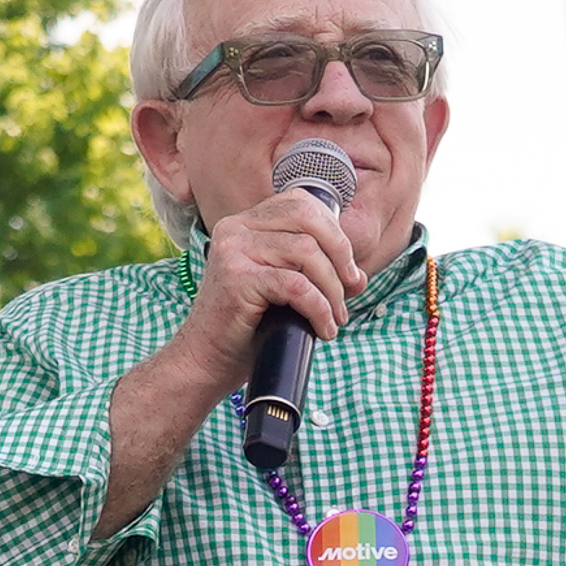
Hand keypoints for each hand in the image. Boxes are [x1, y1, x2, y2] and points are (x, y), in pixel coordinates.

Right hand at [172, 181, 367, 374]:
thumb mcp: (284, 292)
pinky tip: (323, 329)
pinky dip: (319, 309)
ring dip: (332, 289)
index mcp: (245, 223)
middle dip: (340, 254)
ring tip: (335, 317)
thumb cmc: (246, 329)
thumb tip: (358, 277)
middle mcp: (235, 228)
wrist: (206, 362)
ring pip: (306, 252)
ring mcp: (233, 251)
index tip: (347, 269)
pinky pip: (296, 286)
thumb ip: (316, 275)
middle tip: (349, 289)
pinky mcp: (237, 279)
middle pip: (308, 219)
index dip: (334, 231)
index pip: (301, 203)